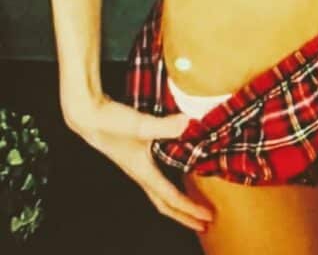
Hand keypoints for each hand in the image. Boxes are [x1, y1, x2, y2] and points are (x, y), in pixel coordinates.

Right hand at [67, 94, 214, 233]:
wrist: (88, 116)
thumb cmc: (111, 122)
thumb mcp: (139, 125)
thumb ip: (164, 126)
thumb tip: (188, 123)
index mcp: (144, 172)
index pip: (171, 198)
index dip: (190, 208)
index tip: (208, 216)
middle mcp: (140, 174)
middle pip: (164, 204)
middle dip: (184, 216)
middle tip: (203, 224)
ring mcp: (136, 167)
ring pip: (159, 194)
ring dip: (177, 203)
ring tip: (193, 206)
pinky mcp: (135, 157)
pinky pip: (156, 180)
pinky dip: (169, 186)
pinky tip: (177, 175)